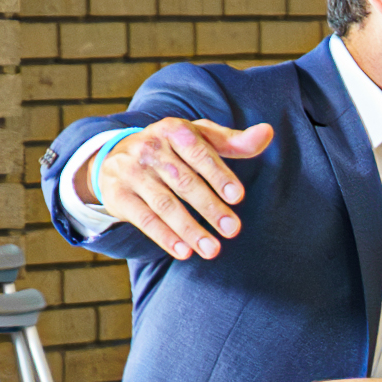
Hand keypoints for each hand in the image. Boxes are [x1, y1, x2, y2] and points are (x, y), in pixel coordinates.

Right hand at [85, 116, 276, 260]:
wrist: (114, 156)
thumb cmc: (171, 148)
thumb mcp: (199, 137)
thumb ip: (234, 141)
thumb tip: (268, 132)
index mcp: (173, 130)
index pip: (199, 152)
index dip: (218, 174)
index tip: (238, 197)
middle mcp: (150, 148)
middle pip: (184, 182)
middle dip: (210, 208)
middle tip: (233, 230)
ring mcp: (131, 172)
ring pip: (165, 204)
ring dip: (190, 229)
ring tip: (213, 250)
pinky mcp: (118, 195)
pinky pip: (144, 219)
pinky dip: (165, 237)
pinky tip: (184, 252)